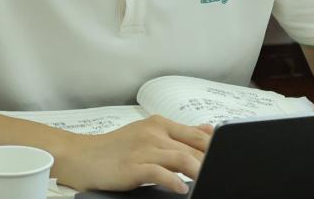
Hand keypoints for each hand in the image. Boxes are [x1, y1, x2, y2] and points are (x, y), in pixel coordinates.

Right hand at [56, 115, 212, 193]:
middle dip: (211, 162)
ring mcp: (143, 149)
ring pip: (180, 158)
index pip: (197, 134)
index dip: (217, 147)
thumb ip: (179, 133)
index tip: (231, 158)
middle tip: (225, 173)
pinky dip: (173, 181)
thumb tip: (208, 128)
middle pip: (192, 147)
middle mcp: (153, 133)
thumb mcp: (149, 133)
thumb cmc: (115, 148)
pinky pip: (159, 173)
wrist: (82, 157)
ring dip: (198, 171)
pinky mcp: (132, 166)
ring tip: (210, 181)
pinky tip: (182, 189)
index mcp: (160, 124)